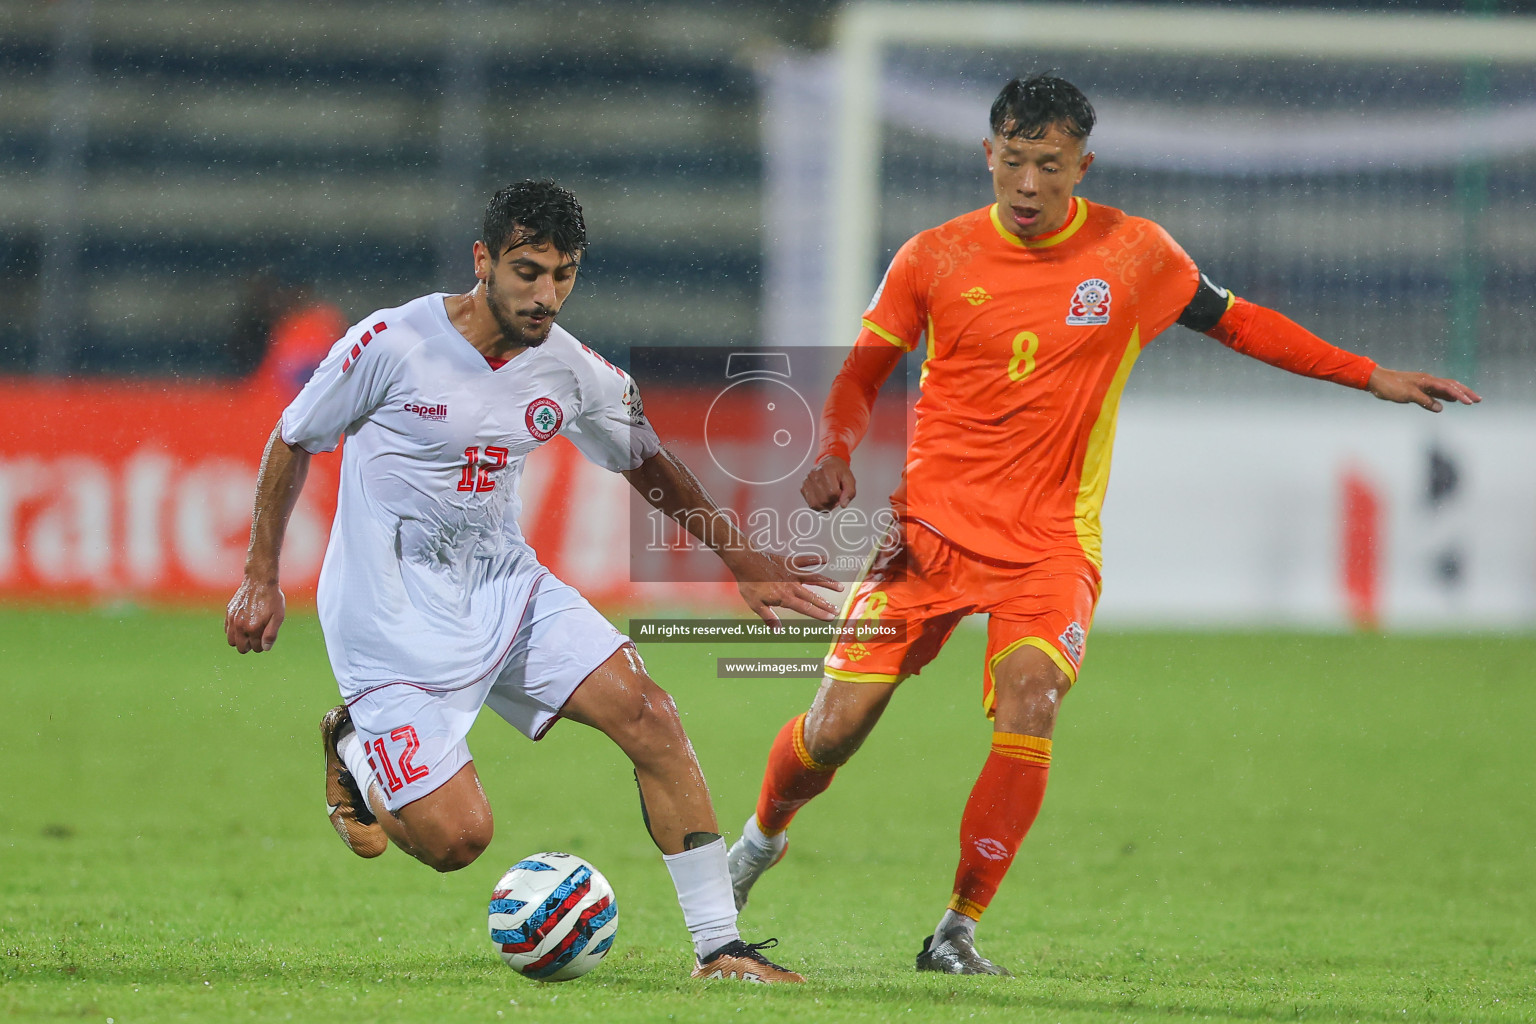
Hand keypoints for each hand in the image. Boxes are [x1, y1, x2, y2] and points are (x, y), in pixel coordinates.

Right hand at [226, 576, 285, 652]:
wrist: (260, 581)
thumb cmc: (272, 599)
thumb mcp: (278, 616)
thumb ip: (271, 634)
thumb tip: (265, 648)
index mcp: (253, 628)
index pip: (256, 648)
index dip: (262, 645)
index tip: (266, 637)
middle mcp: (240, 626)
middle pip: (241, 648)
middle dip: (250, 646)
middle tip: (257, 636)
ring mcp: (232, 619)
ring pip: (231, 641)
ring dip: (240, 640)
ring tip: (249, 632)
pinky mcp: (228, 613)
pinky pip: (227, 630)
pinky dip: (234, 631)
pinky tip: (243, 624)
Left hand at [729, 550, 843, 627]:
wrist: (745, 561)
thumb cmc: (748, 583)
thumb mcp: (755, 604)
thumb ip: (768, 617)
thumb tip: (778, 631)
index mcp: (785, 597)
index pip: (805, 608)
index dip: (819, 614)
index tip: (831, 618)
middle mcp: (792, 586)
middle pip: (813, 596)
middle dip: (826, 604)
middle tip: (838, 610)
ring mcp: (792, 572)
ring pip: (814, 578)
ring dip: (828, 583)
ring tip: (840, 588)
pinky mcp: (789, 561)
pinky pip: (805, 560)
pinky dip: (815, 559)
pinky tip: (825, 559)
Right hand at [801, 456, 856, 511]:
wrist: (830, 464)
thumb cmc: (839, 471)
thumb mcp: (850, 479)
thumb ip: (850, 492)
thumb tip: (843, 505)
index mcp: (827, 470)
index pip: (833, 493)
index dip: (839, 497)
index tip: (840, 492)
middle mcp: (814, 475)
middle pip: (824, 500)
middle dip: (833, 502)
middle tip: (836, 497)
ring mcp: (807, 481)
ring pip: (816, 504)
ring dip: (825, 506)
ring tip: (830, 499)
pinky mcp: (803, 487)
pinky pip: (811, 504)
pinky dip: (819, 506)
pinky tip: (823, 500)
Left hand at [1367, 368, 1480, 412]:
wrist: (1376, 380)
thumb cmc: (1391, 386)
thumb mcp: (1407, 395)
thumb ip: (1424, 401)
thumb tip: (1440, 408)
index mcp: (1427, 380)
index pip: (1448, 388)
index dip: (1460, 395)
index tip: (1470, 403)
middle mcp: (1429, 380)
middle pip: (1452, 385)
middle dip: (1466, 392)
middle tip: (1479, 400)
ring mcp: (1424, 384)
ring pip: (1446, 388)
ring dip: (1458, 394)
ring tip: (1470, 400)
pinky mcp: (1419, 388)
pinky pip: (1437, 392)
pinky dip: (1446, 396)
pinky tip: (1450, 400)